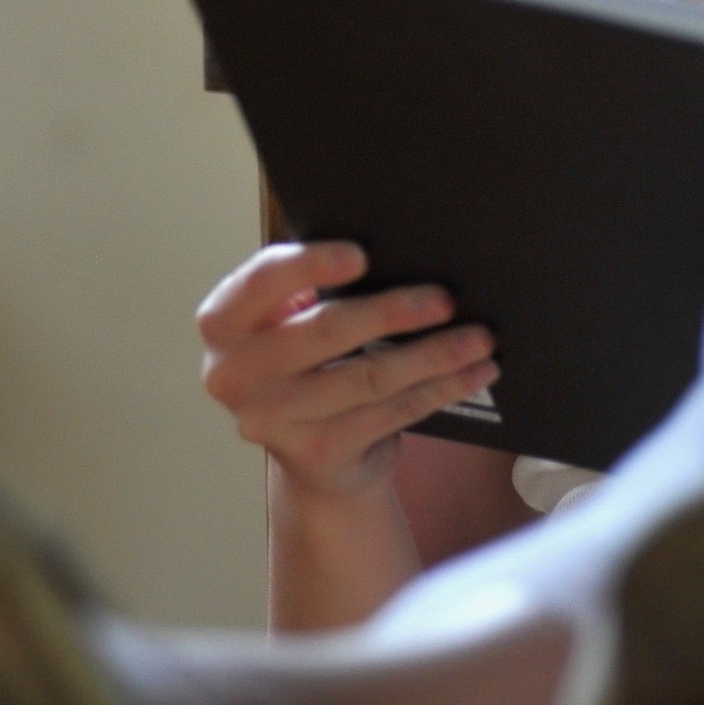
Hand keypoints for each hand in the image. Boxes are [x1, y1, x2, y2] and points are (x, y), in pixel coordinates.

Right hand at [197, 242, 498, 500]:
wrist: (310, 451)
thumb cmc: (308, 356)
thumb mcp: (292, 316)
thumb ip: (314, 287)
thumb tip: (396, 253)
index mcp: (224, 322)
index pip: (263, 282)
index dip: (311, 265)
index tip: (361, 254)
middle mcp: (236, 374)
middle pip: (325, 332)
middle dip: (393, 312)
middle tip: (446, 299)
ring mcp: (274, 420)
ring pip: (369, 377)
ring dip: (433, 355)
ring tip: (479, 338)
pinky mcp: (319, 452)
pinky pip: (392, 413)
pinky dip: (440, 389)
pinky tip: (474, 372)